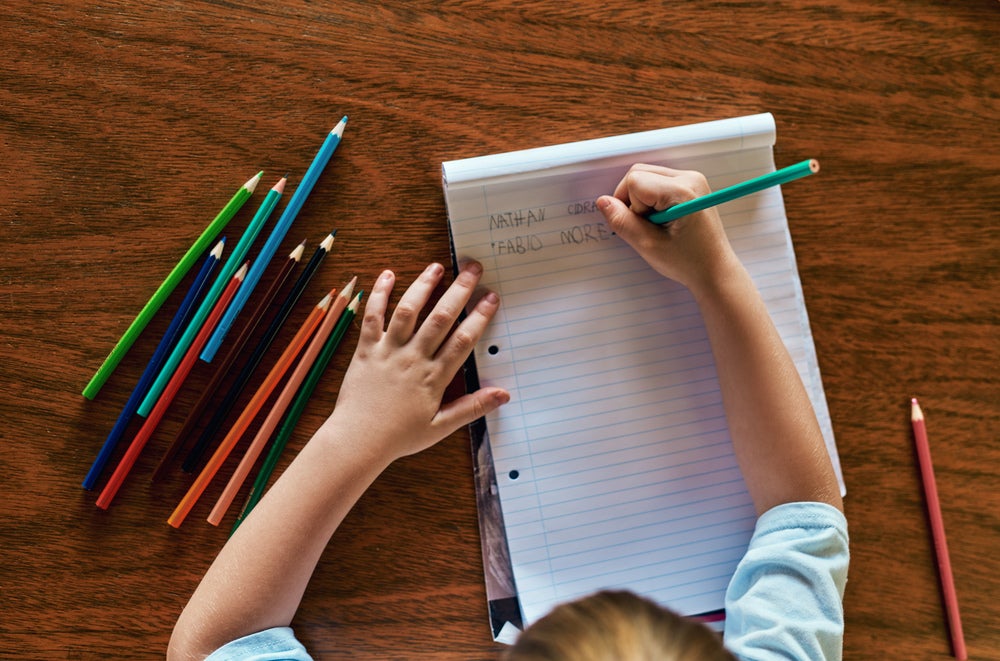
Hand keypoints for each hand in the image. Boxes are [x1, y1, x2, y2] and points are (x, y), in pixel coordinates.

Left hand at [321, 261, 509, 461]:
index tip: (491, 297)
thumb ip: (472, 408)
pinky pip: (372, 317)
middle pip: (440, 318)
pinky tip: (388, 275)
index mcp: (433, 378)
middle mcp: (413, 359)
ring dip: (423, 286)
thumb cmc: (399, 436)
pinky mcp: (366, 349)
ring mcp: (388, 351)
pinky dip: (379, 295)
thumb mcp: (441, 427)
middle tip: (472, 269)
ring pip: (408, 311)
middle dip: (458, 291)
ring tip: (437, 267)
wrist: (358, 440)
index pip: (462, 341)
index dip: (479, 317)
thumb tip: (503, 395)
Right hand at [596, 164, 738, 292]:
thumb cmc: (688, 262)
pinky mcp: (690, 185)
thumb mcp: (648, 246)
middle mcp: (690, 177)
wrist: (715, 271)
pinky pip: (657, 182)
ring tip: (657, 225)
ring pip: (646, 176)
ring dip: (641, 200)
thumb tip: (602, 202)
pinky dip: (651, 200)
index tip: (643, 227)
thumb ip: (622, 222)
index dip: (629, 206)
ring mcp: (692, 179)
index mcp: (682, 191)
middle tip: (647, 227)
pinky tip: (663, 220)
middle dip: (633, 200)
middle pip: (639, 173)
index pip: (634, 181)